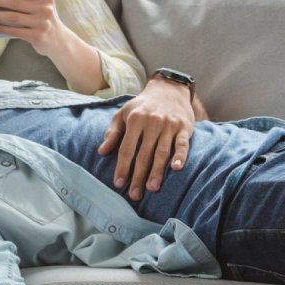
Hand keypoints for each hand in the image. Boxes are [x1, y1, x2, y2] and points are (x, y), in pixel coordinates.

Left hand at [97, 77, 194, 200]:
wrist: (168, 89)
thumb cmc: (142, 106)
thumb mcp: (123, 114)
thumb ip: (112, 133)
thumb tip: (101, 152)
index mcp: (135, 120)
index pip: (127, 148)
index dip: (122, 167)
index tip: (119, 184)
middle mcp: (152, 122)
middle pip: (144, 154)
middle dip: (138, 175)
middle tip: (134, 195)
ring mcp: (169, 125)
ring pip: (162, 152)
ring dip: (157, 171)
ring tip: (152, 188)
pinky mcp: (184, 127)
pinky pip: (182, 144)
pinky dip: (180, 156)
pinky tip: (176, 168)